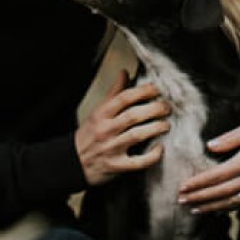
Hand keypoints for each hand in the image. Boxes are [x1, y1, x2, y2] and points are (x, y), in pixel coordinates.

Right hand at [75, 70, 171, 185]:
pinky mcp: (117, 166)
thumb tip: (125, 72)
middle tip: (166, 107)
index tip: (156, 89)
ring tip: (166, 124)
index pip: (124, 98)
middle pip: (133, 115)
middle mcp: (105, 130)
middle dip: (154, 109)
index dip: (143, 91)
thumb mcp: (97, 111)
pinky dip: (152, 155)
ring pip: (137, 135)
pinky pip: (138, 162)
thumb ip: (113, 93)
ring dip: (156, 128)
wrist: (73, 163)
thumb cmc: (88, 135)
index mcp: (101, 114)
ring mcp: (111, 149)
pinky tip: (160, 148)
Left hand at [178, 117, 239, 213]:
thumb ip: (228, 139)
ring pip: (231, 202)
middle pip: (220, 193)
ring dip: (211, 207)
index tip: (183, 187)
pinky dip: (228, 208)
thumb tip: (209, 146)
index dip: (198, 183)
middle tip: (181, 200)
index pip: (216, 176)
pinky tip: (217, 209)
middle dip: (199, 198)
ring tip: (194, 208)